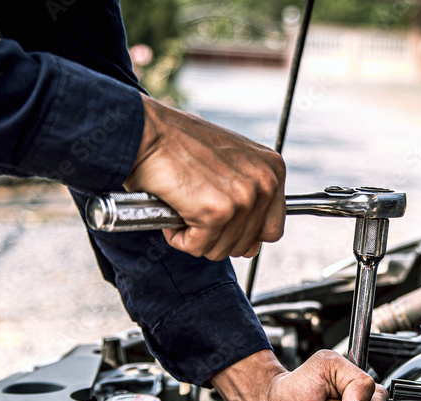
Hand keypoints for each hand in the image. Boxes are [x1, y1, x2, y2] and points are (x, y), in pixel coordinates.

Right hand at [124, 95, 285, 259]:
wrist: (148, 130)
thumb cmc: (180, 142)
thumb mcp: (230, 162)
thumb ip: (249, 199)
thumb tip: (253, 246)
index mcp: (273, 169)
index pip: (273, 229)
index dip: (245, 233)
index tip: (224, 222)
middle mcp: (265, 183)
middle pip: (248, 245)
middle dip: (217, 236)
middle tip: (196, 208)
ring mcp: (243, 199)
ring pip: (221, 249)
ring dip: (196, 236)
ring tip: (184, 204)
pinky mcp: (216, 213)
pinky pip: (198, 247)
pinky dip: (178, 236)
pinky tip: (174, 208)